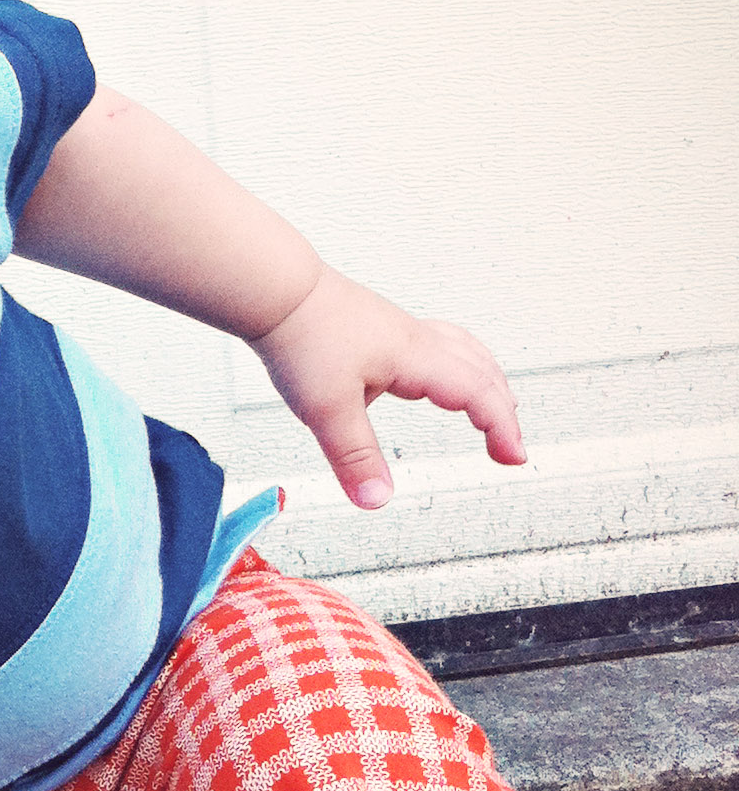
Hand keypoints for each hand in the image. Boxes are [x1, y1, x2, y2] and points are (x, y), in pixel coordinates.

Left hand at [252, 264, 525, 507]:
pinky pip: (439, 344)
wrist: (276, 291)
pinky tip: (433, 380)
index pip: (478, 393)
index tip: (515, 458)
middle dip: (502, 412)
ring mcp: (401, 331)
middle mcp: (417, 340)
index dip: (502, 427)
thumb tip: (377, 500)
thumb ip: (354, 457)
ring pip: (465, 353)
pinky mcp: (382, 328)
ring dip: (487, 383)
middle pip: (482, 371)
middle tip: (508, 449)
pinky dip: (456, 365)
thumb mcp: (325, 409)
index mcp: (415, 358)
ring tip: (494, 411)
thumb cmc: (301, 335)